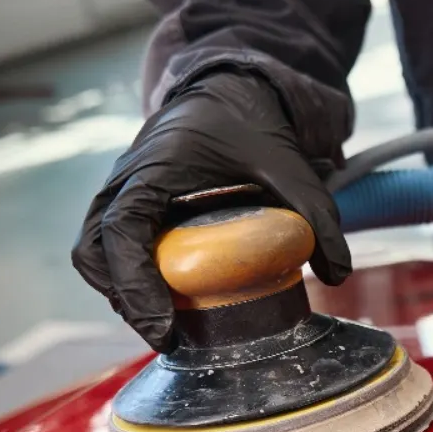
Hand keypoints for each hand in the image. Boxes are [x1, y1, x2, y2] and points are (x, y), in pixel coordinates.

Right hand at [72, 69, 349, 351]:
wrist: (226, 94)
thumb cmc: (250, 129)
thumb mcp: (292, 170)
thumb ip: (318, 218)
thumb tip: (338, 275)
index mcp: (153, 170)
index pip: (122, 232)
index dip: (135, 284)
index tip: (161, 326)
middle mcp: (124, 182)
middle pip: (95, 252)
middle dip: (126, 300)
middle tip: (167, 337)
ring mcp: (119, 193)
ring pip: (94, 253)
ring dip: (122, 292)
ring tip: (165, 324)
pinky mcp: (126, 205)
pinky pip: (107, 249)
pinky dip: (127, 277)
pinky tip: (164, 300)